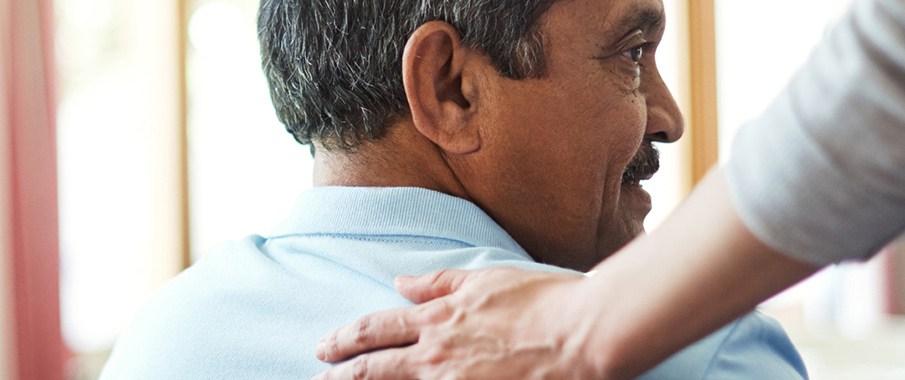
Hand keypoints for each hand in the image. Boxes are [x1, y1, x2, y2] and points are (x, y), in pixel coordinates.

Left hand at [312, 267, 609, 379]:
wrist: (586, 334)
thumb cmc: (545, 301)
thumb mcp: (486, 280)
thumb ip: (440, 283)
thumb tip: (402, 282)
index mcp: (439, 319)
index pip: (377, 329)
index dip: (345, 340)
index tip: (324, 348)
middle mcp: (438, 355)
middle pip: (374, 369)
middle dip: (340, 375)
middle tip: (318, 377)